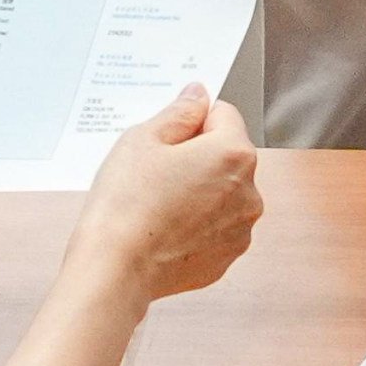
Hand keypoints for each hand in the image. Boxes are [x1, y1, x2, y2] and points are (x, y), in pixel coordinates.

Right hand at [70, 85, 265, 302]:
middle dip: (196, 156)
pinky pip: (216, 225)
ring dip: (199, 190)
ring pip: (222, 191)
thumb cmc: (127, 204)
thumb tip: (198, 96)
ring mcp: (241, 228)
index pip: (222, 114)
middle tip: (156, 172)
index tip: (167, 138)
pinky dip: (197, 223)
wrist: (116, 269)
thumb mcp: (144, 139)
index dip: (191, 121)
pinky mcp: (226, 256)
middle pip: (226, 154)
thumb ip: (180, 111)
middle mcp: (250, 192)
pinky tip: (165, 228)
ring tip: (159, 203)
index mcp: (234, 154)